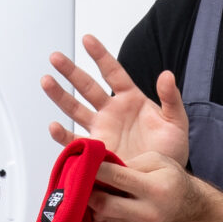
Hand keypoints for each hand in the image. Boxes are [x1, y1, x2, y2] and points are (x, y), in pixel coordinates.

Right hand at [42, 37, 189, 169]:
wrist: (162, 182)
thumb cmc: (170, 150)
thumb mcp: (176, 121)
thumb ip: (171, 98)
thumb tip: (167, 75)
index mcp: (130, 99)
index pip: (113, 72)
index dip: (100, 55)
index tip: (87, 39)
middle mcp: (111, 112)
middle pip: (87, 86)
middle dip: (71, 71)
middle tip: (56, 57)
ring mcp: (101, 130)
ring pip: (75, 108)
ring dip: (60, 95)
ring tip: (47, 81)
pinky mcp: (95, 150)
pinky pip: (75, 141)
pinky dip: (63, 136)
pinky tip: (54, 127)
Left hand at [87, 149, 202, 221]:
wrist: (188, 213)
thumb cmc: (170, 181)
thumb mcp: (157, 161)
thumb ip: (130, 162)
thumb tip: (101, 166)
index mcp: (156, 189)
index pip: (117, 178)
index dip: (96, 169)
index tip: (84, 162)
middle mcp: (148, 214)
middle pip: (104, 204)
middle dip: (89, 191)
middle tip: (85, 181)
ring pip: (101, 218)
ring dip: (95, 204)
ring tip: (100, 193)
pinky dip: (101, 217)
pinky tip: (110, 208)